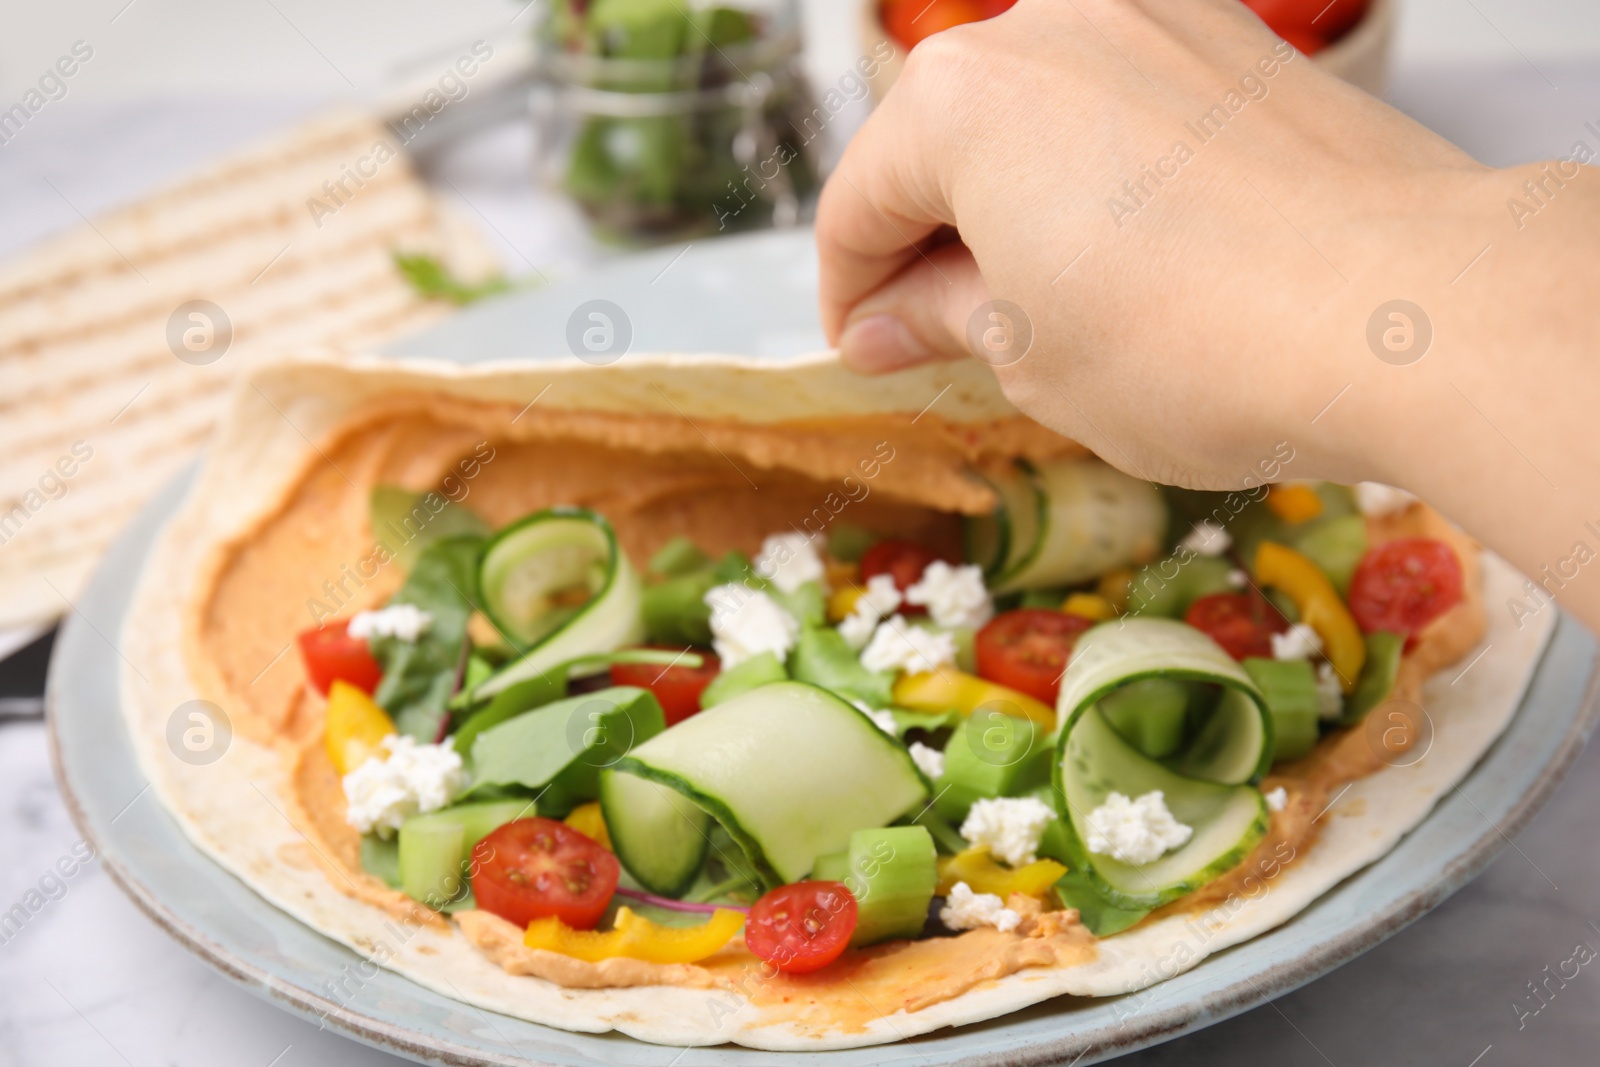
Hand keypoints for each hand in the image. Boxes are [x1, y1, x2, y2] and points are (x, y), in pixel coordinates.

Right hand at [816, 0, 1489, 490]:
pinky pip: (1119, 107)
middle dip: (927, 246)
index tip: (866, 352)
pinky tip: (1120, 257)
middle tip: (938, 340)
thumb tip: (885, 325)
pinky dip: (1094, 177)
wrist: (1405, 311)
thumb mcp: (1027, 354)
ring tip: (1038, 308)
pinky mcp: (1231, 41)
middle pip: (940, 145)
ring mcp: (1152, 19)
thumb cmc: (1195, 345)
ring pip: (1034, 119)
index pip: (858, 204)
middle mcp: (1048, 26)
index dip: (849, 295)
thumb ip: (938, 319)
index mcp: (961, 99)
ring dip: (1013, 207)